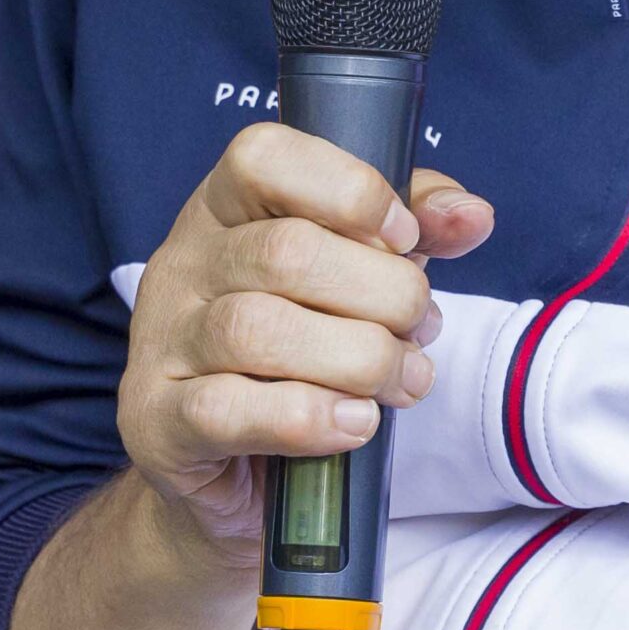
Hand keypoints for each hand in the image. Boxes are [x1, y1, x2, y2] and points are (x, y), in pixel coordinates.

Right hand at [119, 123, 493, 555]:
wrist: (233, 474)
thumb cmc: (304, 352)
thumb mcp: (359, 274)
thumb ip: (415, 229)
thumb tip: (473, 215)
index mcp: (224, 208)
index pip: (262, 155)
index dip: (349, 188)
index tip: (405, 237)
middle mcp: (182, 264)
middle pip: (286, 252)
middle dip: (384, 293)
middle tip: (421, 329)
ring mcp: (161, 343)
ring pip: (258, 330)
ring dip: (359, 359)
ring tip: (404, 380)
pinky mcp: (155, 423)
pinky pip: (227, 411)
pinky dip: (308, 417)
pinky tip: (353, 423)